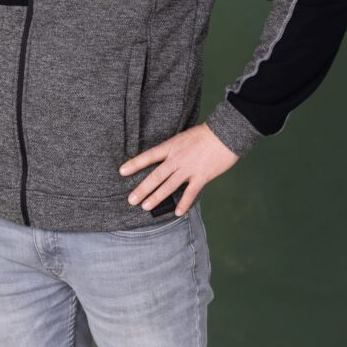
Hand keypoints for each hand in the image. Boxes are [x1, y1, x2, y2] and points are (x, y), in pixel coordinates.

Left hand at [118, 122, 239, 214]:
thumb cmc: (205, 134)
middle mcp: (177, 159)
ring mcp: (189, 169)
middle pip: (156, 176)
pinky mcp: (201, 177)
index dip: (134, 164)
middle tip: (131, 200)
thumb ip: (173, 149)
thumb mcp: (183, 137)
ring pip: (169, 186)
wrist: (225, 134)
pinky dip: (183, 204)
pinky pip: (190, 193)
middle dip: (142, 189)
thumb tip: (165, 160)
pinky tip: (177, 213)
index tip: (122, 171)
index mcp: (171, 146)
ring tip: (145, 207)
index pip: (149, 156)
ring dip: (156, 198)